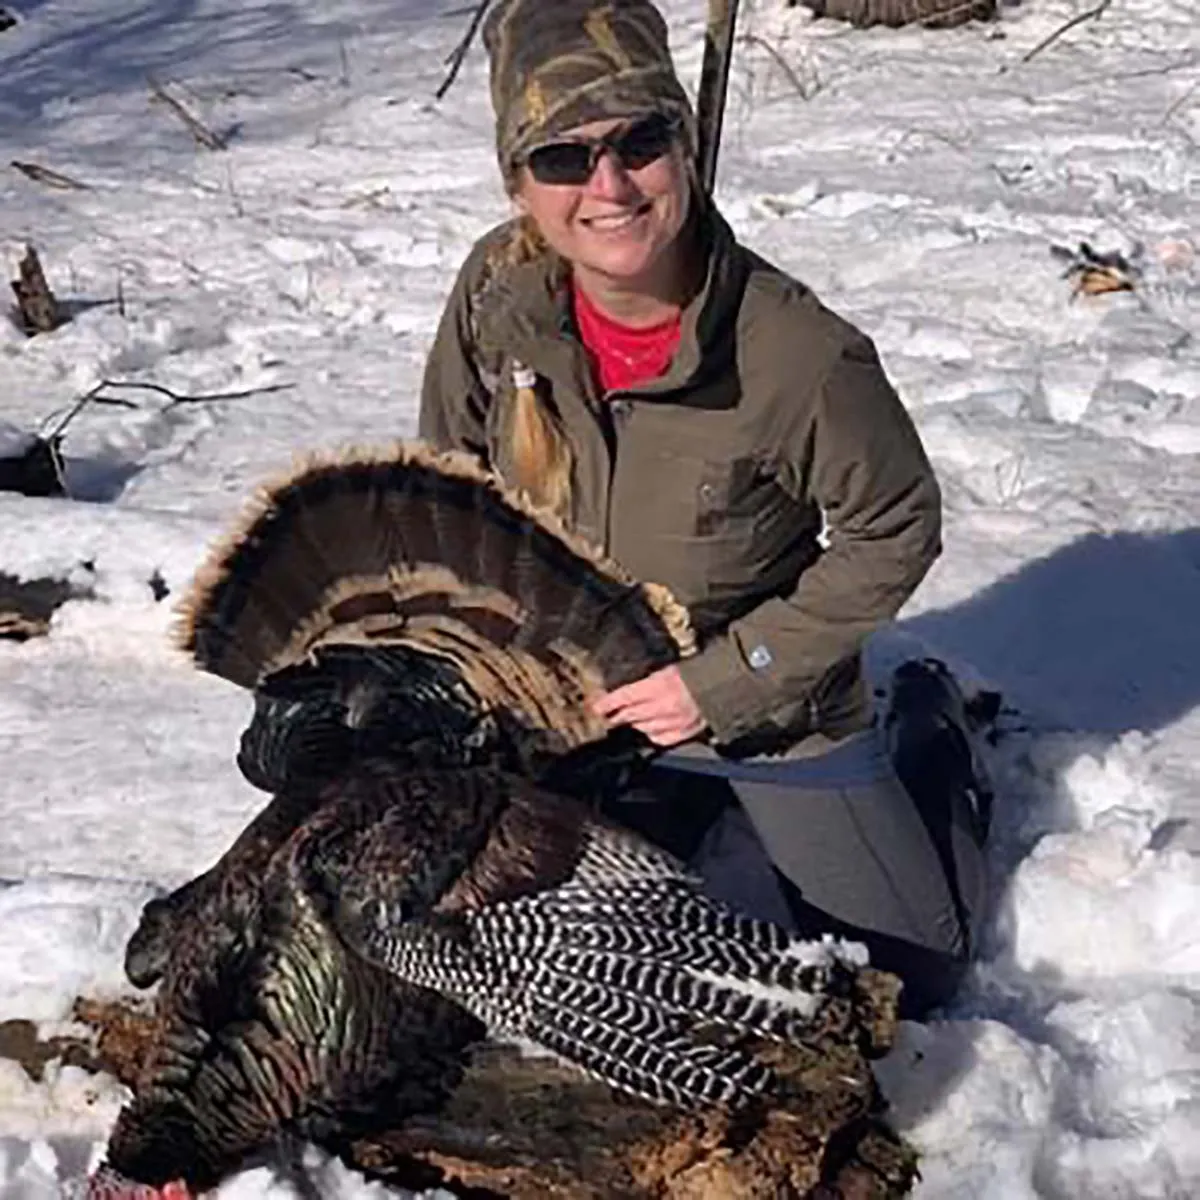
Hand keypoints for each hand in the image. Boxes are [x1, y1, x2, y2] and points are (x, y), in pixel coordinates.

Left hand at [591, 665, 706, 747]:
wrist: (722, 689)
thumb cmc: (695, 675)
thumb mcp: (667, 671)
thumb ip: (647, 682)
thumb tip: (626, 693)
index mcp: (659, 685)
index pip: (625, 696)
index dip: (608, 703)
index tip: (597, 706)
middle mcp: (664, 706)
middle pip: (630, 715)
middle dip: (617, 715)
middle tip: (608, 715)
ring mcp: (673, 722)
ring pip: (642, 727)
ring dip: (635, 722)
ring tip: (631, 717)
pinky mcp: (683, 734)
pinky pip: (658, 737)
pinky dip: (652, 732)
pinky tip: (651, 726)